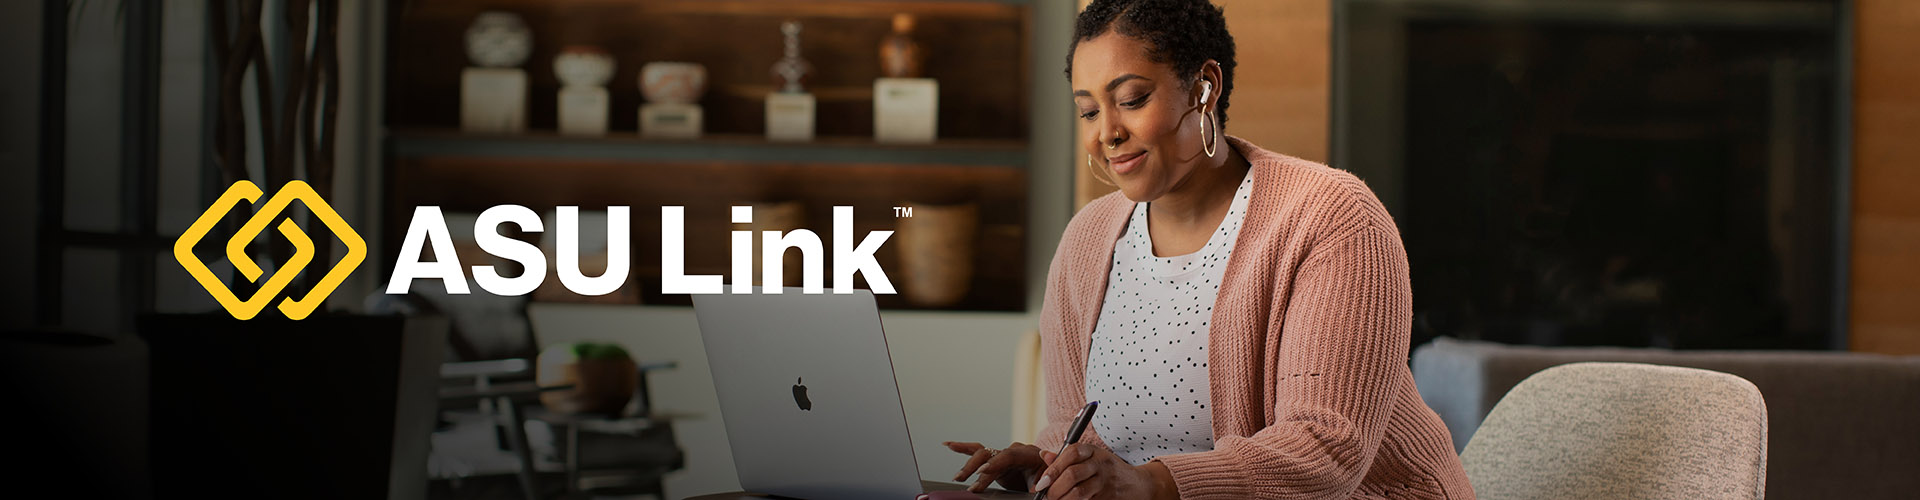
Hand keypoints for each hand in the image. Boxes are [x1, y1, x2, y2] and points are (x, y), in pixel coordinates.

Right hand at [944, 441, 1046, 492]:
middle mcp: (1015, 451)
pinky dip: (963, 448)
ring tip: (958, 477)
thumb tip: (1036, 486)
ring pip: (982, 454)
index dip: (995, 463)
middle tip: (968, 482)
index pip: (1009, 455)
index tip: (982, 472)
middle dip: (977, 468)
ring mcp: (1004, 455)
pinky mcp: (997, 461)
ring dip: (968, 465)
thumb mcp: (1050, 481)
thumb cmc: (1052, 480)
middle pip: (991, 454)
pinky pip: (979, 452)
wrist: (1053, 476)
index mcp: (1029, 454)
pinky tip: (948, 445)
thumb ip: (1043, 482)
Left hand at [1033, 444, 1168, 499]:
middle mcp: (1101, 464)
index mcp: (1093, 451)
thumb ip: (1065, 457)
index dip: (1054, 468)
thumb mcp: (1090, 457)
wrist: (1138, 484)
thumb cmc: (1106, 470)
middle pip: (1072, 474)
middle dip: (1054, 488)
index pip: (1071, 453)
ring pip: (1079, 492)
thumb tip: (1044, 455)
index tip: (1042, 482)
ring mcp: (1106, 482)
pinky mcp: (1109, 498)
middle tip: (1046, 496)